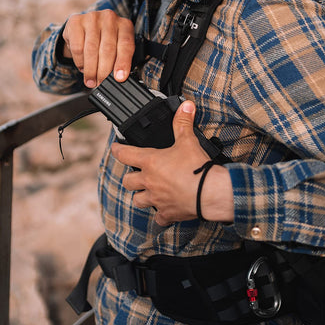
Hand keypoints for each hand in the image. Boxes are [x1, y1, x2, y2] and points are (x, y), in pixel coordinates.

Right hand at [62, 10, 134, 87]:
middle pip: (108, 49)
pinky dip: (80, 62)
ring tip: (91, 81)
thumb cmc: (105, 40)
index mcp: (125, 25)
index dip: (123, 63)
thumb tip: (118, 78)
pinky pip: (78, 47)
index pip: (126, 45)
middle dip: (104, 71)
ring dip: (91, 70)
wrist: (85, 27)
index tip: (119, 78)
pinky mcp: (75, 21)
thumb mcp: (117, 47)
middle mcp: (110, 18)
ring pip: (91, 50)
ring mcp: (92, 18)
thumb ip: (120, 59)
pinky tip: (82, 68)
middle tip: (101, 83)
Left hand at [111, 101, 233, 225]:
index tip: (115, 148)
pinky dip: (161, 215)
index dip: (118, 149)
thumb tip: (186, 106)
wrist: (209, 192)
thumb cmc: (197, 167)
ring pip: (138, 201)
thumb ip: (183, 123)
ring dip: (141, 196)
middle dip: (130, 177)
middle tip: (136, 173)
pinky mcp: (168, 213)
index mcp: (151, 162)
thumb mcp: (188, 141)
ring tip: (148, 192)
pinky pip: (158, 218)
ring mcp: (157, 199)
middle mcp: (149, 182)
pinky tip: (166, 210)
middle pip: (128, 182)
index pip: (125, 154)